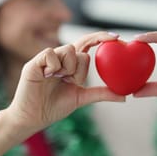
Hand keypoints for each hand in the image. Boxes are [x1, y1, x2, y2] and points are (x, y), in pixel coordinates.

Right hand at [4, 32, 124, 139]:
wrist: (32, 118)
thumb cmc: (53, 108)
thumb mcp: (81, 98)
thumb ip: (101, 94)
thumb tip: (124, 96)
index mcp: (70, 65)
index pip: (87, 45)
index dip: (100, 38)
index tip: (116, 37)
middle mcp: (59, 59)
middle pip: (79, 49)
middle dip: (80, 67)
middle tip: (71, 80)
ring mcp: (46, 59)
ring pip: (68, 49)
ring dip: (68, 68)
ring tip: (58, 80)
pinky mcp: (34, 62)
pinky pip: (51, 53)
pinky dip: (54, 65)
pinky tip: (49, 76)